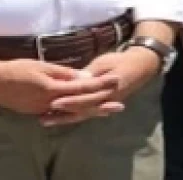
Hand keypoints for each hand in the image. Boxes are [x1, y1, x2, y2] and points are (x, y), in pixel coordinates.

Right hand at [0, 58, 120, 115]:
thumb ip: (62, 73)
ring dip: (89, 111)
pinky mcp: (36, 112)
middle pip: (81, 105)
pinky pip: (60, 114)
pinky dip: (72, 113)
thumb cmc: (15, 69)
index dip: (100, 84)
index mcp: (54, 90)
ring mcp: (44, 110)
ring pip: (72, 112)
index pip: (83, 87)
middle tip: (119, 106)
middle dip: (101, 105)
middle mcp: (51, 103)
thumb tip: (81, 76)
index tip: (116, 80)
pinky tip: (79, 112)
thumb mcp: (40, 66)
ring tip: (105, 111)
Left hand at [42, 48, 161, 126]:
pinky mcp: (101, 105)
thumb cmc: (119, 62)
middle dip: (62, 114)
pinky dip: (72, 117)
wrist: (138, 68)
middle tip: (44, 117)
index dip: (69, 100)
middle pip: (81, 109)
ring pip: (81, 115)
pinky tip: (58, 119)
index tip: (53, 102)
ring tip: (46, 121)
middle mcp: (105, 101)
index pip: (85, 97)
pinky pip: (85, 113)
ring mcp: (103, 105)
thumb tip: (78, 79)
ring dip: (64, 119)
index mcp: (106, 90)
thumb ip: (91, 73)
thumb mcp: (104, 63)